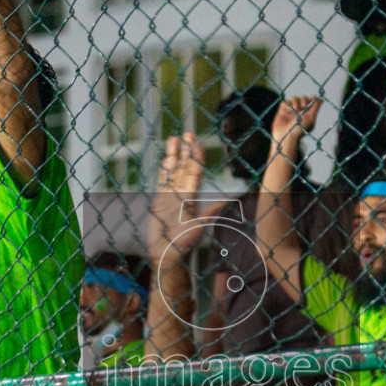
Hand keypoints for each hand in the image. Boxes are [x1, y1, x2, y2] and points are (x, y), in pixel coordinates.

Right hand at [147, 133, 211, 258]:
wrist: (166, 253)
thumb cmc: (184, 243)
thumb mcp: (199, 227)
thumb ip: (210, 212)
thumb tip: (226, 201)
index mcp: (192, 196)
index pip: (195, 171)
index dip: (196, 157)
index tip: (197, 143)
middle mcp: (182, 193)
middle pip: (184, 167)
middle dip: (186, 150)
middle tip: (188, 133)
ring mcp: (170, 195)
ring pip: (173, 170)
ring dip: (174, 155)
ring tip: (174, 138)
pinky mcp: (159, 200)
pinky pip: (162, 181)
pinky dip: (164, 170)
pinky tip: (166, 158)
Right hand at [270, 96, 320, 151]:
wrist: (285, 136)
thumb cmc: (299, 130)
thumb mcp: (310, 118)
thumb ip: (315, 108)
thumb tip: (322, 99)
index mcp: (308, 113)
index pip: (311, 101)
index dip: (311, 99)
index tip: (310, 101)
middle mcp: (300, 111)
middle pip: (303, 98)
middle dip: (303, 100)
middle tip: (302, 106)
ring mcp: (291, 110)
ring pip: (294, 98)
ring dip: (295, 102)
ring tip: (295, 109)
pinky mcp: (283, 110)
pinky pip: (285, 101)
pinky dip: (287, 104)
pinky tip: (287, 111)